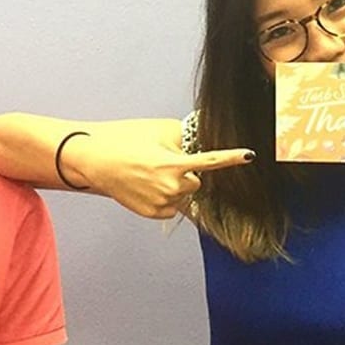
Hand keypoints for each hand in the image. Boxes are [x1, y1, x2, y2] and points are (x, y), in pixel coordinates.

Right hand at [68, 121, 254, 218]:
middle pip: (195, 182)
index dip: (232, 158)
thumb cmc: (126, 140)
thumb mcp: (160, 130)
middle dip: (185, 173)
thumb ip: (185, 139)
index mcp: (174, 164)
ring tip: (148, 174)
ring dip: (174, 186)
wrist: (94, 159)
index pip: (210, 162)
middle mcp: (170, 188)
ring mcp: (161, 203)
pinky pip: (171, 206)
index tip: (250, 155)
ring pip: (183, 196)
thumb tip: (198, 146)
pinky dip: (164, 197)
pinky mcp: (152, 213)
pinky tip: (145, 186)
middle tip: (161, 162)